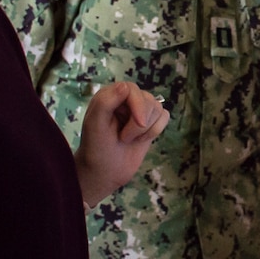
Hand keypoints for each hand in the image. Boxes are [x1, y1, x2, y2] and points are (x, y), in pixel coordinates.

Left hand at [75, 82, 169, 206]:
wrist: (105, 172)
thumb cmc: (96, 148)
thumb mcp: (95, 125)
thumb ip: (106, 102)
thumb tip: (125, 86)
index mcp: (109, 96)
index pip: (131, 89)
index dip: (138, 105)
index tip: (139, 123)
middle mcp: (125, 100)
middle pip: (147, 99)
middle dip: (140, 123)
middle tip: (124, 138)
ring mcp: (138, 111)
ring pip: (158, 108)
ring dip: (146, 129)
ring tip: (129, 139)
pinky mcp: (150, 123)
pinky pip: (164, 117)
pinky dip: (156, 130)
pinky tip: (141, 140)